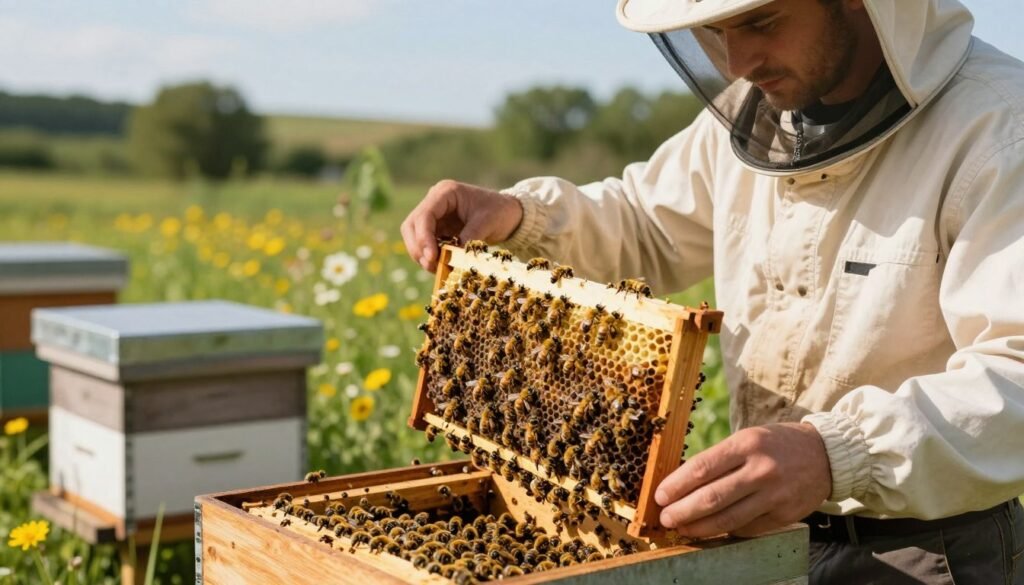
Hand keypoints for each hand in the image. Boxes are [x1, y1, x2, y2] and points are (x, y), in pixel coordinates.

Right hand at [400, 179, 523, 272]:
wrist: (509, 214)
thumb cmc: (500, 212)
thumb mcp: (487, 223)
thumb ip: (469, 238)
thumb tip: (453, 258)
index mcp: (445, 192)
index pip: (424, 215)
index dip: (423, 237)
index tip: (431, 257)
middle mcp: (434, 202)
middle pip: (411, 226)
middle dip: (418, 248)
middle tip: (432, 266)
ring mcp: (434, 216)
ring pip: (414, 237)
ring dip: (422, 255)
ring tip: (439, 269)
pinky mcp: (437, 229)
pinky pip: (425, 245)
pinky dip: (430, 257)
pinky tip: (442, 266)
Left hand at [655, 422, 831, 537]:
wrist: (826, 455)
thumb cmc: (777, 444)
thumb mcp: (748, 438)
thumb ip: (719, 459)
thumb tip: (682, 481)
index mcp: (746, 444)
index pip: (702, 467)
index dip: (676, 485)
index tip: (659, 496)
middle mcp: (760, 469)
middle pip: (711, 497)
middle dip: (682, 511)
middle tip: (665, 518)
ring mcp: (774, 495)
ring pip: (728, 519)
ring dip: (699, 527)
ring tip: (682, 528)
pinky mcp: (784, 515)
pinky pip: (747, 528)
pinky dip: (725, 531)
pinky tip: (711, 531)